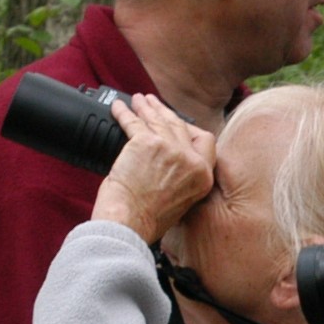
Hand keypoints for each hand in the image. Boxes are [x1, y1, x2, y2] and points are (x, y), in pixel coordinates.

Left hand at [93, 94, 215, 242]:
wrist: (130, 223)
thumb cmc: (148, 219)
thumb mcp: (182, 201)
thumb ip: (184, 179)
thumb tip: (170, 163)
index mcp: (203, 176)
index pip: (206, 141)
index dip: (190, 129)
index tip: (178, 124)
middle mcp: (191, 160)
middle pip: (181, 125)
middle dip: (165, 112)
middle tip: (153, 104)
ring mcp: (170, 149)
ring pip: (158, 118)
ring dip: (145, 106)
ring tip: (137, 100)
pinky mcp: (146, 142)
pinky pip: (132, 120)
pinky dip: (122, 112)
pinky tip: (118, 107)